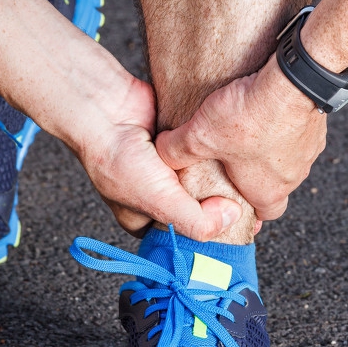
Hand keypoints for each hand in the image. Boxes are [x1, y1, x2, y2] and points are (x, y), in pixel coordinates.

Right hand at [73, 77, 241, 239]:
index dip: (208, 234)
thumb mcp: (160, 203)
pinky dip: (213, 150)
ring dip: (219, 174)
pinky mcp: (178, 143)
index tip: (237, 228)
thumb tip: (233, 216)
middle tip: (242, 201)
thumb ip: (197, 221)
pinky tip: (224, 150)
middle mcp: (157, 195)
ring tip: (236, 173)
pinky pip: (204, 152)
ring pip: (205, 178)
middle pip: (199, 207)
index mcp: (145, 219)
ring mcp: (168, 167)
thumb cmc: (117, 160)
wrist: (105, 109)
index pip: (183, 237)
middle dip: (218, 203)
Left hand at [156, 55, 325, 222]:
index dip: (249, 211)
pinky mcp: (315, 125)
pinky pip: (296, 133)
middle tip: (234, 164)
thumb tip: (163, 151)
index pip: (265, 215)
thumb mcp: (199, 136)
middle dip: (255, 178)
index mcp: (269, 191)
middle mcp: (294, 176)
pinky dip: (281, 126)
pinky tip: (263, 111)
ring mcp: (308, 150)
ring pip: (286, 159)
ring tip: (245, 133)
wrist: (294, 80)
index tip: (235, 202)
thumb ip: (176, 150)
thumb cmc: (250, 117)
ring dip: (268, 150)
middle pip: (274, 186)